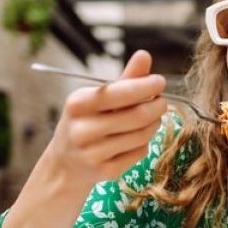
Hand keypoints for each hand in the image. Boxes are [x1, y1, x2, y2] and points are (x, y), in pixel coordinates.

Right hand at [43, 50, 167, 187]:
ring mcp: (93, 153)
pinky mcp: (105, 171)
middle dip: (157, 106)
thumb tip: (145, 55)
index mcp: (78, 104)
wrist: (65, 163)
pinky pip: (139, 153)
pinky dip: (145, 143)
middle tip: (162, 102)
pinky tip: (136, 139)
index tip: (160, 82)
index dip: (146, 86)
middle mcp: (82, 129)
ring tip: (151, 119)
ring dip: (154, 125)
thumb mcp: (97, 98)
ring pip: (142, 135)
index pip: (121, 92)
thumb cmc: (86, 122)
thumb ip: (124, 79)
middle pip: (137, 116)